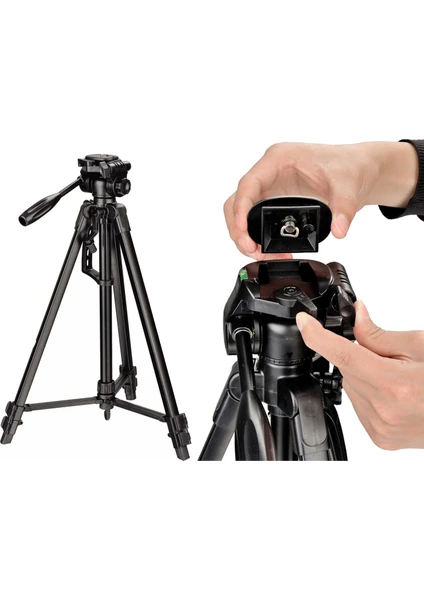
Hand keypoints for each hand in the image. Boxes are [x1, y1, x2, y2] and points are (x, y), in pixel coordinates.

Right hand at [225, 141, 417, 258]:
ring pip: (242, 212)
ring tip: (261, 254)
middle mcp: (269, 171)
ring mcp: (269, 185)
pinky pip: (254, 218)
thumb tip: (339, 229)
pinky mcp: (274, 198)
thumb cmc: (349, 166)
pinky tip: (268, 249)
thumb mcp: (348, 185)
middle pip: (237, 201)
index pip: (249, 183)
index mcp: (279, 158)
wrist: (358, 169)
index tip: (243, 229)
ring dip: (245, 235)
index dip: (241, 208)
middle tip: (252, 250)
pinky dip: (256, 235)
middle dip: (239, 228)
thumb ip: (344, 208)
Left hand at [295, 301, 423, 449]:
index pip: (343, 355)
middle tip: (391, 359)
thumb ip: (380, 336)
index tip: (304, 323)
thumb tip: (356, 317)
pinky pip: (360, 408)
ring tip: (400, 380)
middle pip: (348, 371)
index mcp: (395, 385)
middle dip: (361, 358)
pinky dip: (371, 396)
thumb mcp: (421, 346)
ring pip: (352, 389)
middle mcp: (384, 411)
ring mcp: (382, 429)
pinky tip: (397, 395)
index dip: (317, 336)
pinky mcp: (382, 440)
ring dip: (366, 378)